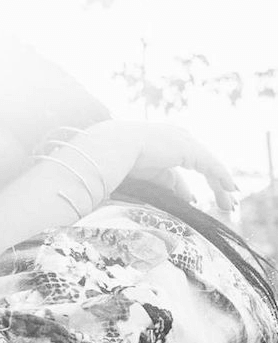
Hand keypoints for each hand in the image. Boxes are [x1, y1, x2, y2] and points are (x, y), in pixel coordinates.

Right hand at [85, 121, 237, 210]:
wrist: (111, 148)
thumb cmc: (114, 162)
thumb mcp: (141, 177)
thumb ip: (159, 185)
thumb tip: (179, 200)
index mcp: (158, 143)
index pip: (178, 165)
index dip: (185, 187)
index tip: (192, 201)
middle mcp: (173, 138)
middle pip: (199, 164)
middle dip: (212, 184)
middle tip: (222, 202)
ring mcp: (182, 141)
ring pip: (208, 167)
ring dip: (220, 187)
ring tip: (228, 204)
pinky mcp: (189, 149)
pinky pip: (211, 166)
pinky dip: (222, 179)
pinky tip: (230, 190)